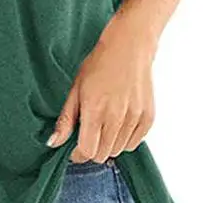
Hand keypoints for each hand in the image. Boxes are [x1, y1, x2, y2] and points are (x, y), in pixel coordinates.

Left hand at [46, 12, 157, 162]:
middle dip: (93, 148)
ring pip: (119, 150)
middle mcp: (117, 118)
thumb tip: (53, 143)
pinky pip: (134, 143)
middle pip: (103, 154)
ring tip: (105, 124)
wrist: (129, 47)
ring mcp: (135, 118)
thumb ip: (65, 120)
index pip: (87, 151)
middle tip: (89, 132)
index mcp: (95, 111)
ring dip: (109, 143)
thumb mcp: (75, 89)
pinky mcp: (148, 117)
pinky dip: (125, 138)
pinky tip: (119, 122)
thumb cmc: (99, 64)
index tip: (75, 146)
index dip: (78, 153)